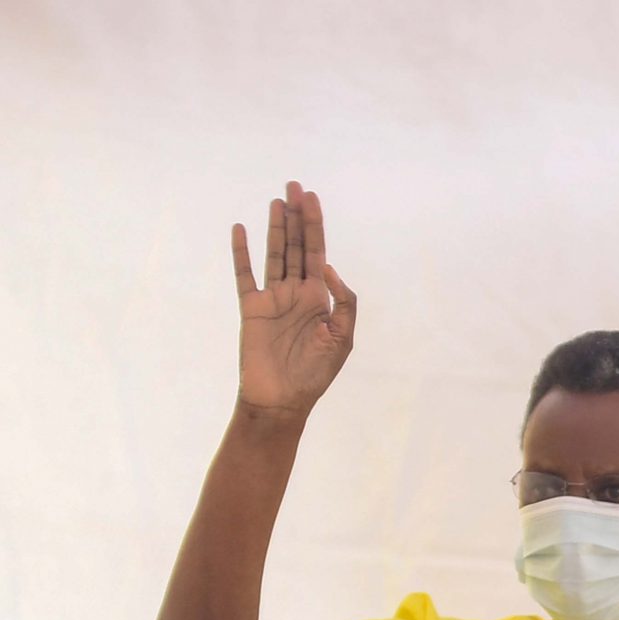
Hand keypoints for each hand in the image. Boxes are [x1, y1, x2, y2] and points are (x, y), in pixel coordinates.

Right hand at [232, 182, 356, 416]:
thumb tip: (328, 268)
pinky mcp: (251, 307)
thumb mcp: (342, 338)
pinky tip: (240, 229)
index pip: (318, 253)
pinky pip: (244, 275)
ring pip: (274, 254)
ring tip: (277, 200)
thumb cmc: (314, 373)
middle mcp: (296, 293)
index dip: (316, 225)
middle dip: (297, 217)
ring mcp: (272, 298)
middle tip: (294, 185)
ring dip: (275, 227)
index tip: (312, 199)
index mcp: (319, 299)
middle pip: (297, 246)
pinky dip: (241, 252)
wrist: (283, 398)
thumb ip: (343, 303)